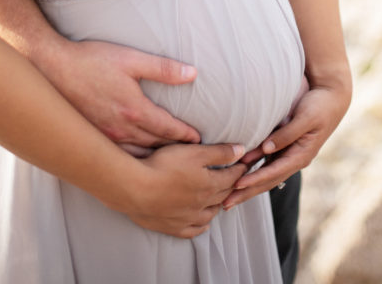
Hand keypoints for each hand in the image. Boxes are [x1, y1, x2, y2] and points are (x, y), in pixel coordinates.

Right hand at [51, 39, 200, 149]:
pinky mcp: (94, 137)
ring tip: (170, 163)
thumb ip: (163, 68)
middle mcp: (122, 129)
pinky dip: (134, 161)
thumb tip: (192, 74)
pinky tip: (137, 163)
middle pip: (156, 146)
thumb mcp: (131, 59)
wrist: (53, 69)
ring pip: (138, 155)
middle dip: (175, 151)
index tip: (198, 141)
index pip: (168, 129)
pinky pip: (119, 156)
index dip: (186, 135)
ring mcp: (106, 137)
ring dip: (155, 160)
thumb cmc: (92, 60)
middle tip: (192, 157)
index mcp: (135, 110)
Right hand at [126, 142, 246, 236]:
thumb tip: (241, 151)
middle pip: (223, 195)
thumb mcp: (194, 152)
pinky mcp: (173, 227)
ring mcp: (188, 218)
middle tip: (236, 180)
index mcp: (210, 185)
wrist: (136, 188)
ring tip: (220, 200)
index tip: (245, 164)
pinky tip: (203, 224)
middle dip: (231, 186)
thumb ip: (219, 152)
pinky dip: (201, 227)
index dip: (239, 169)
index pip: (231, 177)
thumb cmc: (164, 165)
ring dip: (217, 206)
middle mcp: (202, 204)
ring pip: (210, 214)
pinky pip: (193, 231)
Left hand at [222, 82, 350, 209]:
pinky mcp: (285, 147)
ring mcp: (289, 155)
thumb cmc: (319, 107)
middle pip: (267, 180)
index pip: (274, 172)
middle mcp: (294, 159)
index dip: (255, 180)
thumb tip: (267, 149)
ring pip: (265, 174)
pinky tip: (238, 174)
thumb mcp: (305, 119)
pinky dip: (252, 170)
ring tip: (228, 196)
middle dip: (246, 192)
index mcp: (301, 156)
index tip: (237, 186)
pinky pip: (266, 162)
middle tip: (225, 204)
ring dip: (247, 185)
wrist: (332, 97)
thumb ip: (287, 134)